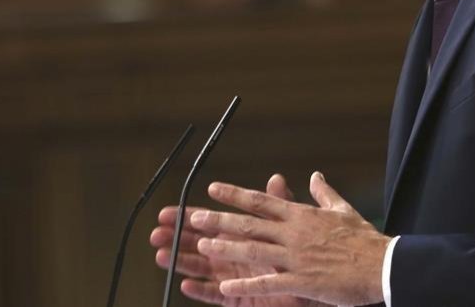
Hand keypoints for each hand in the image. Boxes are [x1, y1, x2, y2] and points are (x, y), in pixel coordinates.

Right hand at [151, 174, 327, 305]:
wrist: (318, 285)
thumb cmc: (302, 256)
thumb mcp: (293, 225)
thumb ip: (281, 204)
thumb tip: (276, 178)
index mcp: (241, 236)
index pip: (210, 224)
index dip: (188, 218)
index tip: (168, 212)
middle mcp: (232, 256)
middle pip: (197, 246)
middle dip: (176, 239)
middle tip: (156, 232)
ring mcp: (234, 278)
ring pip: (202, 269)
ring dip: (181, 262)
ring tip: (161, 255)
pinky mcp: (239, 298)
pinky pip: (216, 296)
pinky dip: (201, 290)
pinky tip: (186, 284)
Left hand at [192, 172, 388, 305]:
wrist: (385, 266)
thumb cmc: (365, 239)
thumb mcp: (343, 210)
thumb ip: (324, 194)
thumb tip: (315, 176)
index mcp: (302, 216)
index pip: (261, 201)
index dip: (235, 194)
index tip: (213, 188)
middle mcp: (294, 233)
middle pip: (250, 223)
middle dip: (219, 219)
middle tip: (193, 216)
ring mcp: (296, 258)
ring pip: (253, 250)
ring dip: (226, 246)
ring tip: (202, 244)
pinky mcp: (302, 282)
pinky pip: (267, 283)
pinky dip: (245, 284)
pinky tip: (224, 285)